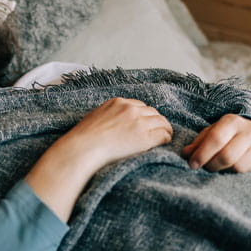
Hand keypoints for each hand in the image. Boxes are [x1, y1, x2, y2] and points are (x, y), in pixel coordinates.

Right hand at [58, 98, 173, 172]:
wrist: (84, 148)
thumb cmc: (84, 138)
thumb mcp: (96, 117)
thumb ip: (108, 116)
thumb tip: (113, 125)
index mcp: (118, 102)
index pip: (139, 105)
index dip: (144, 114)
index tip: (145, 122)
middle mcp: (130, 109)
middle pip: (152, 112)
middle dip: (155, 120)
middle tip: (159, 129)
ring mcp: (139, 122)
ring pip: (161, 122)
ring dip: (164, 128)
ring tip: (166, 135)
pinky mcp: (145, 137)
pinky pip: (163, 134)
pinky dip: (166, 137)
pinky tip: (165, 142)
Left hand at [182, 114, 250, 172]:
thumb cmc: (227, 135)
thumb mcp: (211, 133)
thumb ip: (197, 143)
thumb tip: (185, 153)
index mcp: (231, 121)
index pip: (216, 139)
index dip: (202, 154)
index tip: (192, 165)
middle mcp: (248, 130)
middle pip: (227, 156)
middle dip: (211, 165)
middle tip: (205, 168)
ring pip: (237, 167)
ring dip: (223, 170)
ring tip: (218, 167)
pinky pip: (247, 172)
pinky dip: (234, 173)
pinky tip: (230, 168)